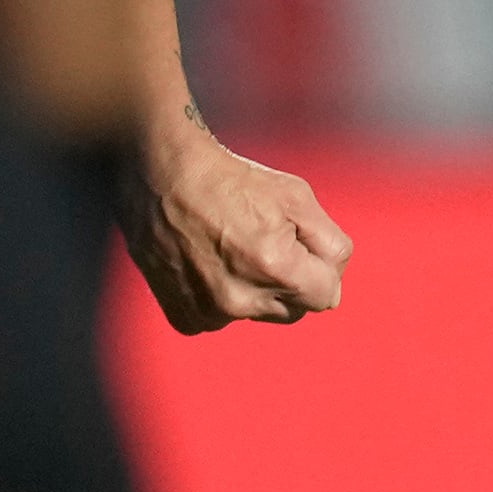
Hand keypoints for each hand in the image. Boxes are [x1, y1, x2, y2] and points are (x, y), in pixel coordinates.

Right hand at [122, 119, 351, 334]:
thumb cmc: (231, 180)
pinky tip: (205, 261)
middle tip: (261, 240)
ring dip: (253, 289)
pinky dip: (218, 297)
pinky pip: (219, 319)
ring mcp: (210, 312)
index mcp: (277, 269)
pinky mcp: (184, 316)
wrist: (160, 173)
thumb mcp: (296, 196)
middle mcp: (242, 299)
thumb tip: (333, 283)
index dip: (318, 267)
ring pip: (256, 313)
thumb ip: (329, 244)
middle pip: (292, 309)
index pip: (326, 295)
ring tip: (228, 246)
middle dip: (288, 281)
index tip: (297, 243)